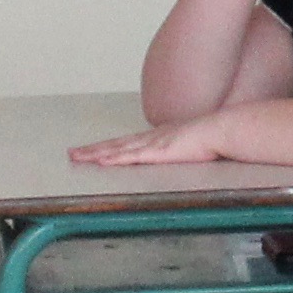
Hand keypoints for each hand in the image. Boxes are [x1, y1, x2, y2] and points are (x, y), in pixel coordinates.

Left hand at [72, 117, 229, 167]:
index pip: (126, 144)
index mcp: (157, 138)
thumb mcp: (189, 144)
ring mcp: (152, 144)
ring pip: (117, 150)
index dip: (107, 147)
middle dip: (92, 150)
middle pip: (115, 145)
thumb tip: (178, 154)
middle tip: (72, 154)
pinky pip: (131, 158)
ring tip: (77, 158)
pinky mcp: (158, 153)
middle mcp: (150, 138)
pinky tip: (101, 162)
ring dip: (96, 154)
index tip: (92, 151)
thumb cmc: (210, 137)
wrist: (219, 130)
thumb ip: (179, 149)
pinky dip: (114, 160)